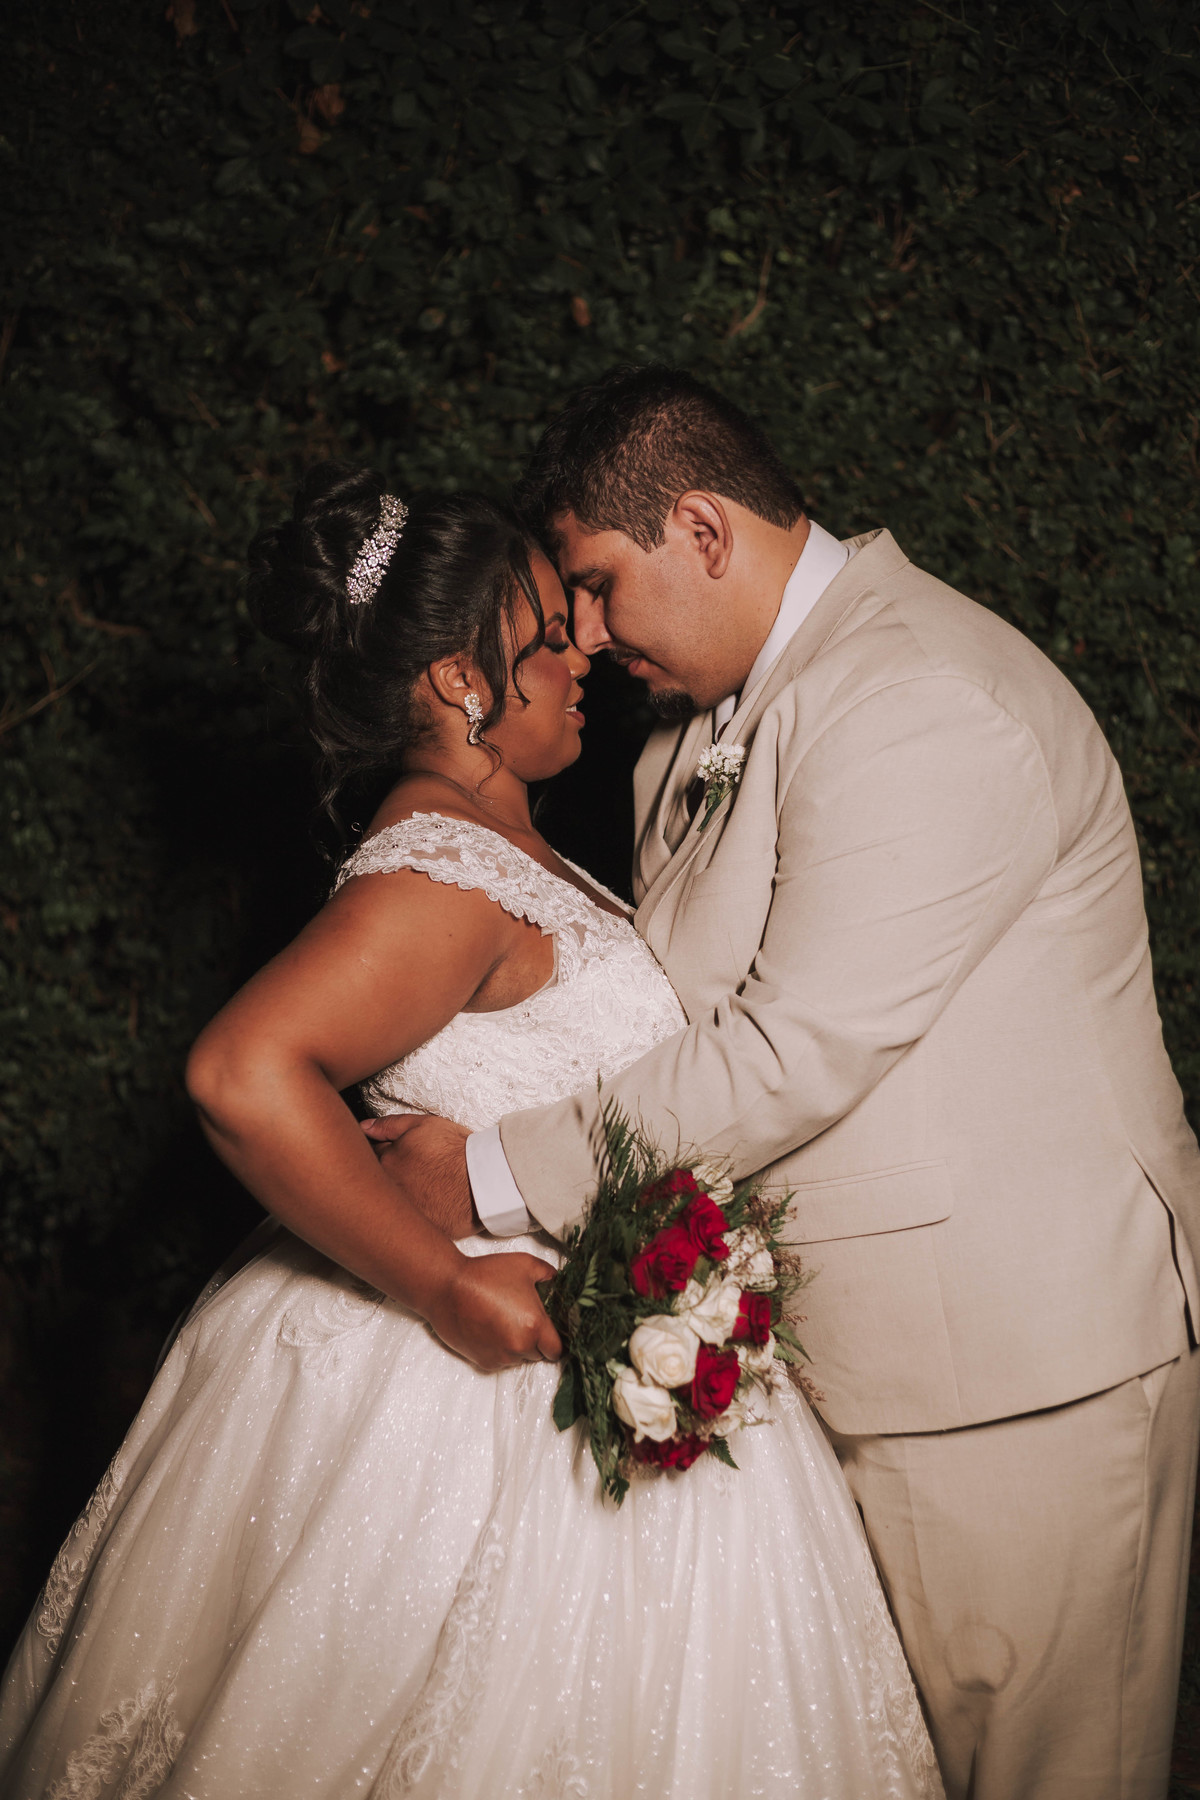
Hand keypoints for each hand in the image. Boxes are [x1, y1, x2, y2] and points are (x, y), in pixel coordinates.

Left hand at [362, 1113, 477, 1237]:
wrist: (483, 1181)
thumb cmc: (456, 1151)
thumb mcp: (424, 1125)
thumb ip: (390, 1125)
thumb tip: (364, 1128)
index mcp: (385, 1162)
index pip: (370, 1156)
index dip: (383, 1153)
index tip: (395, 1155)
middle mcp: (388, 1189)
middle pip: (376, 1182)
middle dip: (386, 1177)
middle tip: (410, 1173)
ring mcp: (402, 1212)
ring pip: (390, 1203)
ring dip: (398, 1196)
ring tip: (421, 1189)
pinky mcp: (418, 1229)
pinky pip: (409, 1224)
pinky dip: (414, 1216)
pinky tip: (429, 1206)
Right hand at [428, 1250, 562, 1371]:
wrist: (447, 1287)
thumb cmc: (485, 1274)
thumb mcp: (525, 1265)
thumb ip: (548, 1274)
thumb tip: (557, 1280)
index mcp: (535, 1325)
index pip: (557, 1350)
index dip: (555, 1340)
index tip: (549, 1330)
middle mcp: (519, 1346)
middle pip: (538, 1354)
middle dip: (536, 1340)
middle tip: (524, 1320)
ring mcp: (501, 1357)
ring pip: (519, 1359)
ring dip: (517, 1346)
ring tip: (504, 1322)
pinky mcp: (483, 1361)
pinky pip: (501, 1361)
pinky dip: (500, 1350)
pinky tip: (491, 1329)